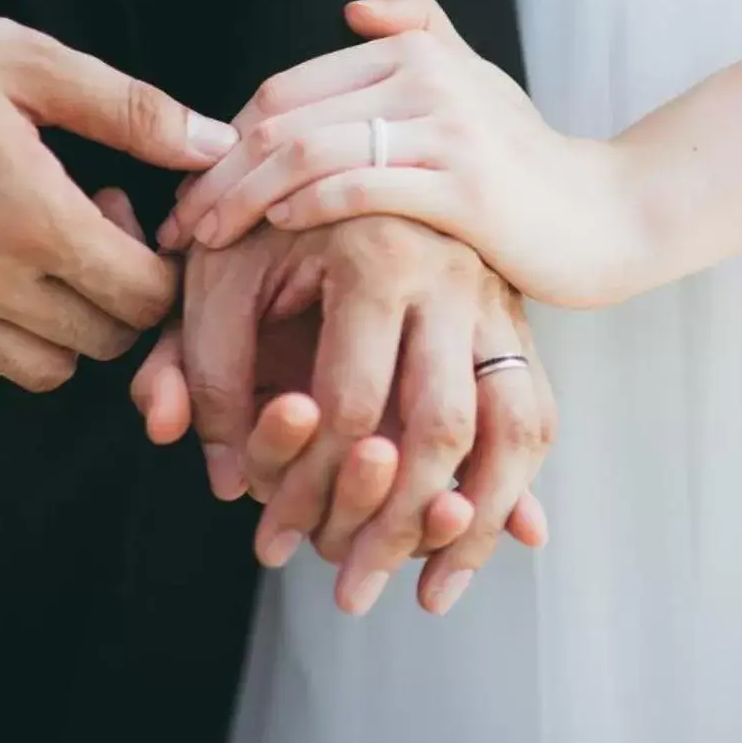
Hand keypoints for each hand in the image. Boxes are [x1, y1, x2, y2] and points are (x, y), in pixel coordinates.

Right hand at [0, 0, 237, 397]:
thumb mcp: (31, 62)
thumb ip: (133, 111)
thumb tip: (217, 144)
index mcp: (36, 218)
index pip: (146, 297)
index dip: (157, 263)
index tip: (122, 214)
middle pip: (104, 340)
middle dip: (115, 293)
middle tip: (80, 228)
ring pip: (42, 370)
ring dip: (60, 327)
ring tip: (32, 257)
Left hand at [131, 216, 552, 614]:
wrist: (348, 147)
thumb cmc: (268, 219)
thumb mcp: (217, 277)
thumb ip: (203, 368)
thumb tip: (224, 475)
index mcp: (379, 253)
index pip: (351, 404)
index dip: (306, 486)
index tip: (271, 542)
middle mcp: (455, 276)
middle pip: (442, 428)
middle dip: (394, 526)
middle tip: (352, 593)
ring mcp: (499, 299)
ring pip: (516, 429)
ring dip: (475, 523)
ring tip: (429, 595)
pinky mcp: (519, 321)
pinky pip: (538, 415)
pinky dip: (521, 486)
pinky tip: (502, 545)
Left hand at [159, 0, 653, 307]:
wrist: (607, 217)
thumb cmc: (528, 164)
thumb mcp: (476, 84)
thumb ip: (422, 34)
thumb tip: (357, 8)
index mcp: (416, 50)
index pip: (286, 87)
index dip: (226, 137)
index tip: (193, 187)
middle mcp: (426, 76)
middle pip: (282, 115)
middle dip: (216, 171)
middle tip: (179, 222)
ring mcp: (446, 130)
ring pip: (306, 150)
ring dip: (241, 197)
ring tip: (205, 239)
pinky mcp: (464, 188)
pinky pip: (357, 187)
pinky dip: (302, 205)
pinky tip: (274, 231)